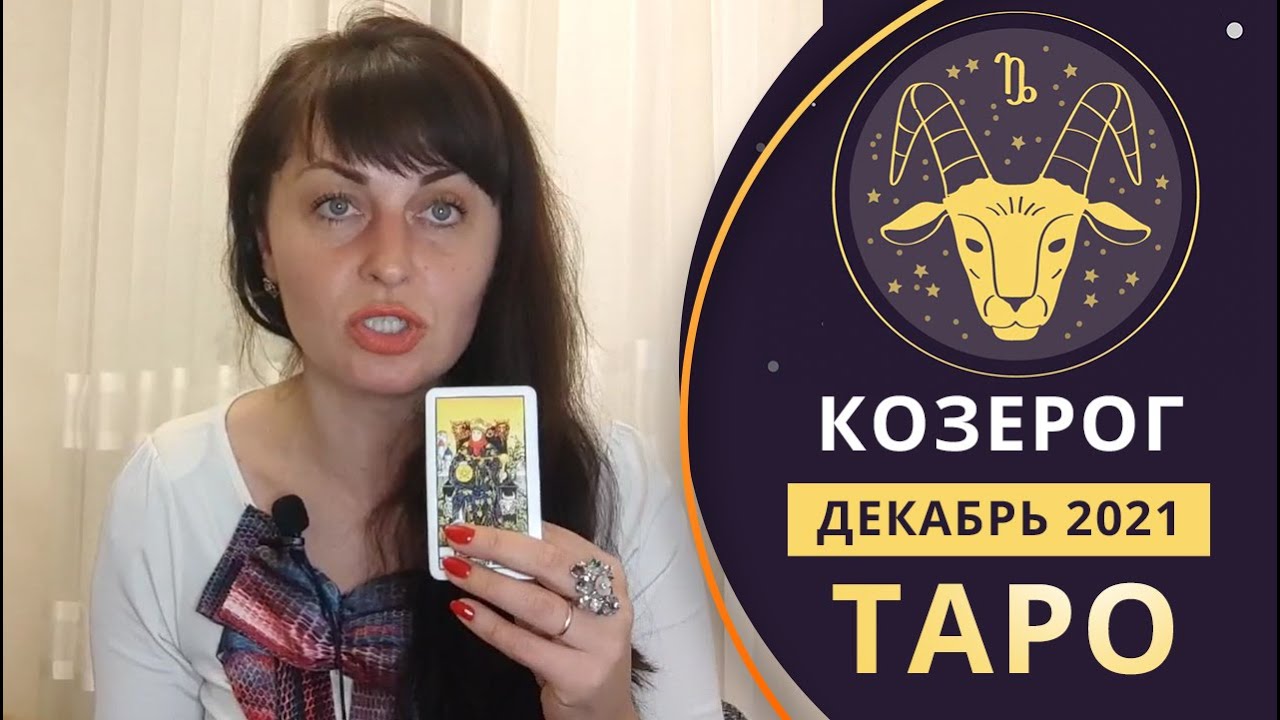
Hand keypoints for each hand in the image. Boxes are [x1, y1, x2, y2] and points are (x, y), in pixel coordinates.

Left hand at [442, 522, 638, 719]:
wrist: (603, 708)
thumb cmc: (578, 646)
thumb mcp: (570, 604)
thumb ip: (542, 575)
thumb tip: (489, 541)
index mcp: (611, 574)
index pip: (559, 539)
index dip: (515, 524)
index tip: (476, 516)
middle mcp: (612, 604)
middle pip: (549, 564)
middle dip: (498, 546)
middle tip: (459, 535)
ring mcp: (599, 642)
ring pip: (536, 604)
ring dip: (489, 583)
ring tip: (455, 569)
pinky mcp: (580, 675)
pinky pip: (524, 645)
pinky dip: (490, 626)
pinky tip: (465, 610)